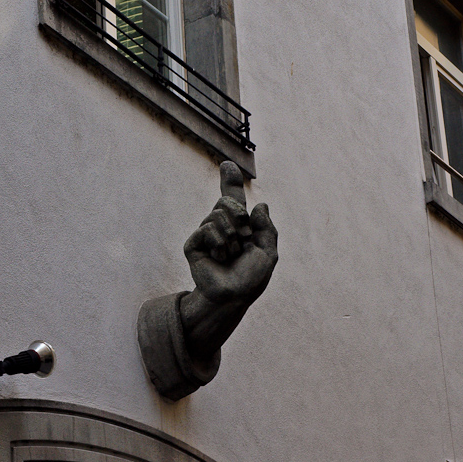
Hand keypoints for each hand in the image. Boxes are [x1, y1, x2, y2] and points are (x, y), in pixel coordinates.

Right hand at [183, 162, 277, 305]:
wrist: (234, 296)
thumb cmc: (251, 278)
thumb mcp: (268, 252)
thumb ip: (267, 228)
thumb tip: (260, 204)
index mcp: (240, 227)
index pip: (233, 199)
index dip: (230, 181)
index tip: (227, 165)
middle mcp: (222, 227)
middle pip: (227, 201)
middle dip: (239, 218)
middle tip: (243, 239)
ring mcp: (206, 235)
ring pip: (218, 214)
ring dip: (232, 237)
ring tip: (230, 255)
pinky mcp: (194, 244)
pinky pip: (207, 228)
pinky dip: (219, 242)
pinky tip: (218, 257)